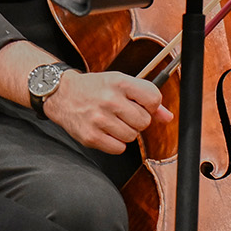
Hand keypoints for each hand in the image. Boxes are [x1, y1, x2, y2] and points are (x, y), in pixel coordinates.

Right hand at [43, 69, 166, 153]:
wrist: (62, 95)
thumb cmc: (95, 88)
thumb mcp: (120, 83)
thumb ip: (146, 98)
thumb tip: (167, 117)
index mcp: (119, 82)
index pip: (153, 99)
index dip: (151, 105)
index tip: (142, 105)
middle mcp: (109, 100)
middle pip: (144, 121)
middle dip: (137, 120)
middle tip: (124, 114)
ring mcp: (99, 119)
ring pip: (132, 136)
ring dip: (126, 132)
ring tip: (113, 121)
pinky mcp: (90, 137)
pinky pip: (119, 148)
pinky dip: (116, 143)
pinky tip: (106, 131)